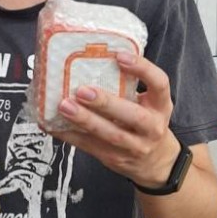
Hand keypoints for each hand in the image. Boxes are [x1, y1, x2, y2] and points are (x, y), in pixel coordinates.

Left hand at [49, 53, 180, 187]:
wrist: (155, 161)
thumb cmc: (146, 121)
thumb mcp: (150, 103)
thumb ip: (129, 86)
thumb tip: (91, 60)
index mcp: (161, 105)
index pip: (160, 84)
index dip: (142, 69)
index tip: (119, 56)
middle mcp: (153, 127)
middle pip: (134, 116)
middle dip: (106, 103)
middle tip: (82, 90)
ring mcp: (136, 147)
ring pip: (111, 135)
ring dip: (86, 120)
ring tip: (65, 107)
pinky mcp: (116, 159)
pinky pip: (91, 148)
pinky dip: (71, 136)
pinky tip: (55, 126)